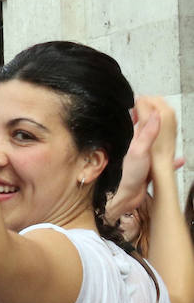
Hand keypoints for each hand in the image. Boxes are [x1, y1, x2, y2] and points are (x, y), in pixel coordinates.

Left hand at [109, 99, 182, 220]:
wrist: (125, 198)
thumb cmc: (125, 176)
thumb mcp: (138, 150)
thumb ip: (147, 133)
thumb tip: (155, 114)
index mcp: (131, 141)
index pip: (138, 121)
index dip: (144, 112)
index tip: (152, 103)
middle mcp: (137, 150)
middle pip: (149, 134)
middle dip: (158, 126)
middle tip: (166, 117)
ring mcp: (143, 161)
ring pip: (156, 149)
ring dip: (165, 144)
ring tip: (173, 136)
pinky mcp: (148, 172)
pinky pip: (162, 165)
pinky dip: (170, 163)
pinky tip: (177, 161)